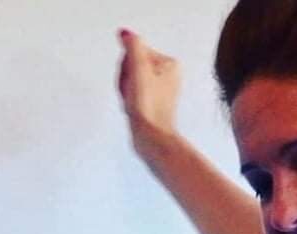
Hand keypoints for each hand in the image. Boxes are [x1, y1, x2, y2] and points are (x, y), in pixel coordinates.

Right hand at [116, 29, 181, 158]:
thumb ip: (132, 46)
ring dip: (126, 90)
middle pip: (132, 65)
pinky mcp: (152, 103)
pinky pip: (132, 93)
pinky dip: (128, 100)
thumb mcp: (139, 69)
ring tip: (133, 102)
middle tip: (133, 92)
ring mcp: (160, 90)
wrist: (151, 137)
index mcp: (169, 64)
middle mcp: (168, 76)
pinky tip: (133, 108)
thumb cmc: (149, 109)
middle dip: (126, 79)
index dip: (127, 66)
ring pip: (130, 80)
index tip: (132, 79)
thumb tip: (126, 34)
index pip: (135, 52)